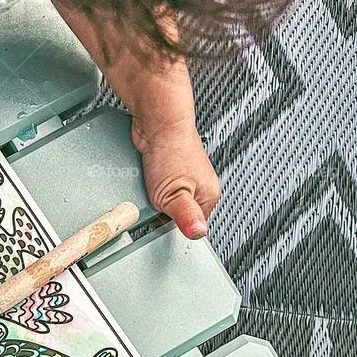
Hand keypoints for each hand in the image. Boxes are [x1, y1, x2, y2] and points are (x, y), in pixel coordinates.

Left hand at [132, 118, 221, 238]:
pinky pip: (160, 189)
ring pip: (169, 202)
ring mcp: (185, 178)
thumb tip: (198, 233)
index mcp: (209, 195)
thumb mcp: (175, 194)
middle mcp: (200, 187)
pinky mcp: (171, 172)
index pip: (193, 226)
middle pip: (180, 215)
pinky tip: (148, 182)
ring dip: (156, 201)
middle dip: (165, 215)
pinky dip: (151, 189)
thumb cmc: (170, 151)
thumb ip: (185, 215)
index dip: (175, 227)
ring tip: (152, 189)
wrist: (157, 124)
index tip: (162, 221)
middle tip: (156, 203)